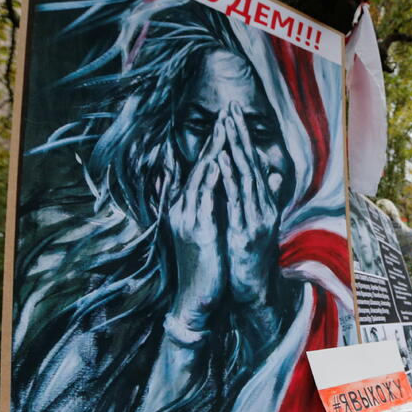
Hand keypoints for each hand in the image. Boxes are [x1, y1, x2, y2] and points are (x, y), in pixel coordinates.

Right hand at [167, 112, 227, 329]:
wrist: (198, 297)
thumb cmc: (208, 262)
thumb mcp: (212, 228)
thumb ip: (217, 204)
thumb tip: (227, 184)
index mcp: (189, 205)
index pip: (203, 168)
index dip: (215, 144)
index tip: (228, 121)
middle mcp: (184, 207)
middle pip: (199, 165)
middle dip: (214, 139)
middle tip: (226, 113)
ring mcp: (188, 218)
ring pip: (200, 178)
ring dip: (213, 152)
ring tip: (224, 129)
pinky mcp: (197, 231)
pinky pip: (204, 200)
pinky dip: (211, 180)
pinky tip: (220, 164)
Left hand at [217, 101, 279, 305]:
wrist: (252, 288)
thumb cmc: (252, 255)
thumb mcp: (259, 222)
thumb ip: (266, 196)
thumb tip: (274, 173)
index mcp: (263, 203)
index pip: (253, 164)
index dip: (244, 139)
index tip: (234, 114)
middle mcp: (263, 207)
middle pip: (251, 165)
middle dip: (240, 136)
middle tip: (231, 109)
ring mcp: (256, 218)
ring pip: (245, 178)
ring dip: (236, 151)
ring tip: (227, 127)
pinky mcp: (246, 231)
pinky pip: (236, 201)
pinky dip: (229, 179)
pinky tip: (221, 162)